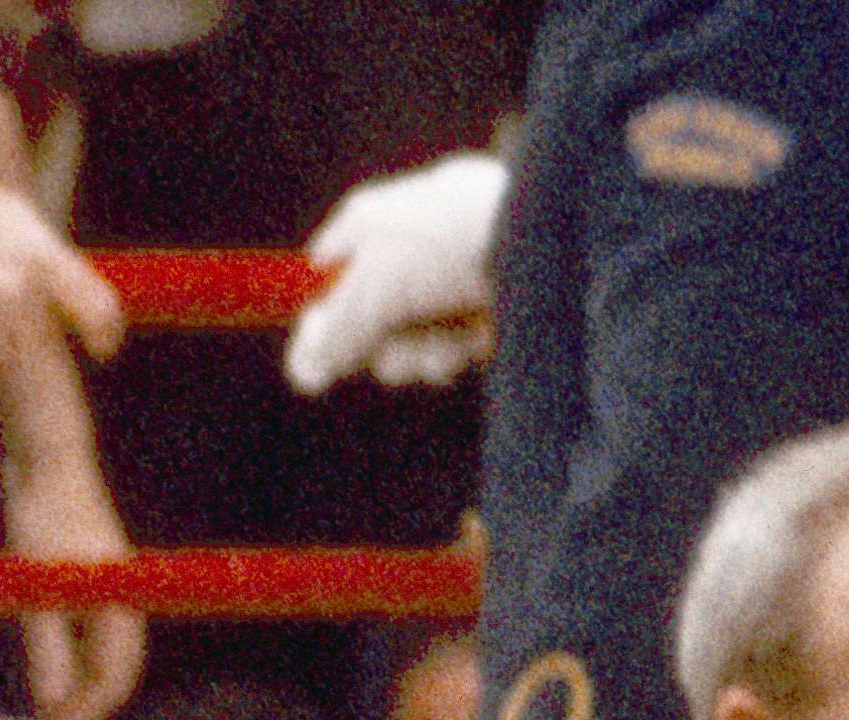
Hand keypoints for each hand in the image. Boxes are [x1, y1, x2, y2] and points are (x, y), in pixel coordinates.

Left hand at [6, 461, 146, 719]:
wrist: (45, 461)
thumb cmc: (45, 520)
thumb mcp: (37, 592)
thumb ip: (47, 652)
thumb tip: (51, 706)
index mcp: (120, 607)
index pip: (114, 676)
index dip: (89, 709)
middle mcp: (122, 603)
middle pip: (114, 669)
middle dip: (88, 702)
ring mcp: (107, 592)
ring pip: (100, 654)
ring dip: (78, 681)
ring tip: (49, 704)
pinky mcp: (88, 582)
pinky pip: (86, 634)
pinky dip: (70, 656)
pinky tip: (49, 665)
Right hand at [284, 151, 505, 394]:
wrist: (544, 237)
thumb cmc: (446, 246)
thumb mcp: (374, 292)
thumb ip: (335, 335)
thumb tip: (304, 373)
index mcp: (376, 218)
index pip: (330, 267)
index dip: (321, 314)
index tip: (318, 356)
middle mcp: (413, 240)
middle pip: (373, 315)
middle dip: (383, 346)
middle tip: (394, 352)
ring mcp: (454, 270)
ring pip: (417, 335)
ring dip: (424, 352)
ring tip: (447, 343)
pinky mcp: (492, 300)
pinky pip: (457, 341)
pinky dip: (461, 349)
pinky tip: (477, 338)